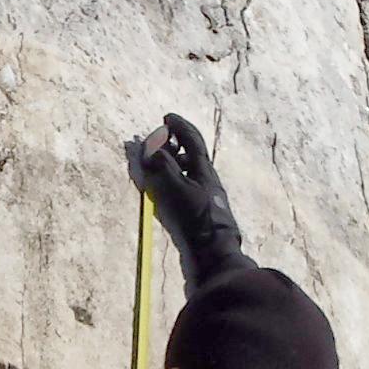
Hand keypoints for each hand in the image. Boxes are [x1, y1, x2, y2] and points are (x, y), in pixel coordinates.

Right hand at [129, 113, 243, 289]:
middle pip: (193, 154)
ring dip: (175, 161)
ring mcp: (206, 194)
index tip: (167, 118)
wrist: (216, 251)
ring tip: (161, 162)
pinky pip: (188, 184)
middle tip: (162, 137)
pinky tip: (168, 187)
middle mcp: (208, 178)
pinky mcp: (202, 209)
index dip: (180, 126)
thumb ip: (164, 168)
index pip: (193, 140)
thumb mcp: (180, 190)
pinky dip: (176, 178)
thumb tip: (151, 147)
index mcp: (205, 171)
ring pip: (190, 169)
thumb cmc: (199, 219)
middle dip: (177, 142)